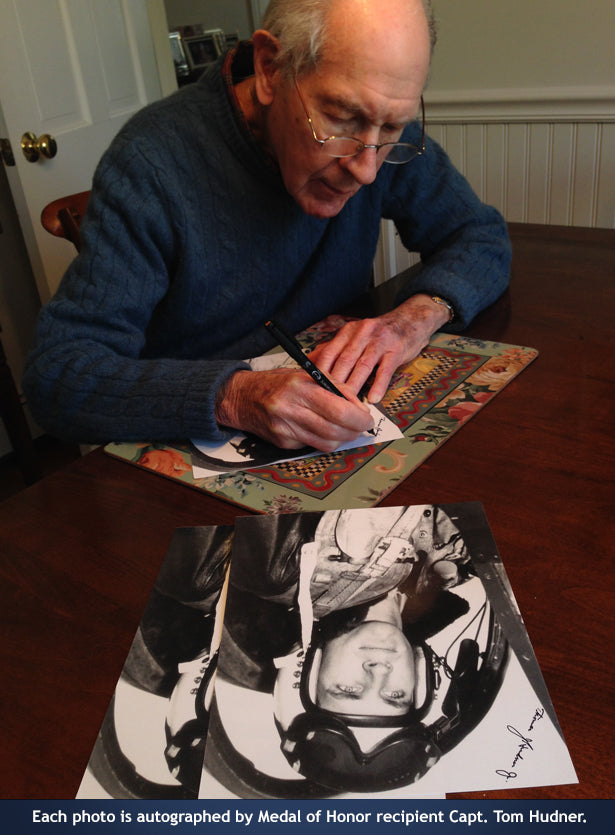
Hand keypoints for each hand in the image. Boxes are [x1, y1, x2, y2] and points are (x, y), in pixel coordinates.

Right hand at [214, 367, 373, 451]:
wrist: (243, 397)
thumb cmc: (279, 383)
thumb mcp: (308, 375)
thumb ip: (336, 388)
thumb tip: (360, 408)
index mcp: (300, 387)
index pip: (338, 410)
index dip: (359, 419)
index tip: (368, 419)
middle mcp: (290, 409)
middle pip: (334, 431)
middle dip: (354, 431)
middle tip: (361, 427)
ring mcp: (284, 428)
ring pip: (326, 443)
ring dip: (342, 439)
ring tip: (345, 429)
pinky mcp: (282, 442)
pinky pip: (312, 445)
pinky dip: (322, 439)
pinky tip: (319, 428)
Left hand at [309, 294, 449, 402]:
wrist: (411, 320)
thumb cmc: (380, 334)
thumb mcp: (356, 336)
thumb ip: (337, 349)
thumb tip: (312, 364)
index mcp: (349, 331)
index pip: (330, 353)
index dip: (321, 372)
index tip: (314, 390)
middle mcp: (362, 333)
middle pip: (344, 361)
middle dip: (335, 383)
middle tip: (328, 402)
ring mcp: (380, 341)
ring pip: (363, 366)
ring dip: (354, 387)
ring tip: (348, 405)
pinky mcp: (396, 350)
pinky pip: (385, 370)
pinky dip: (378, 385)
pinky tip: (373, 398)